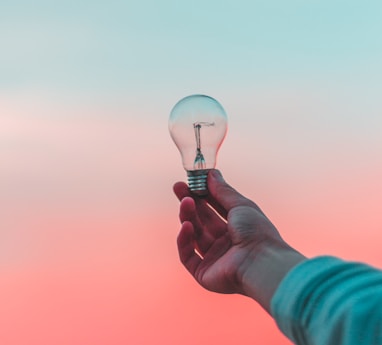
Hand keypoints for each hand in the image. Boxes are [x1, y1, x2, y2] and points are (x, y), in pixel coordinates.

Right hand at [174, 170, 304, 310]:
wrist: (261, 262)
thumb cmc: (257, 232)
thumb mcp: (241, 205)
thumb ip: (223, 191)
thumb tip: (211, 173)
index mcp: (236, 228)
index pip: (214, 208)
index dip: (202, 195)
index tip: (190, 181)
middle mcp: (225, 243)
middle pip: (201, 220)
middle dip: (189, 203)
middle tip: (178, 187)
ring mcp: (214, 258)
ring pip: (194, 235)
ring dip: (188, 217)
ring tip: (185, 202)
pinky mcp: (204, 273)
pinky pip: (187, 255)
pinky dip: (184, 240)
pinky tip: (186, 226)